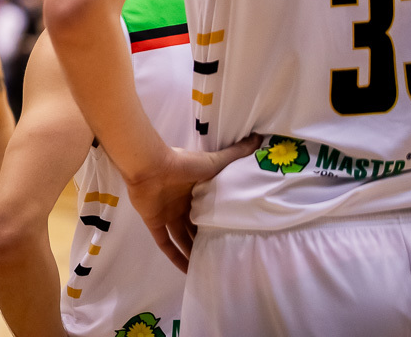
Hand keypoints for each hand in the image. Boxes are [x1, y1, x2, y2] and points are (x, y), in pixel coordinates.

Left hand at [126, 136, 259, 271]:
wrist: (151, 165)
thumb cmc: (183, 163)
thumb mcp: (215, 162)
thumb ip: (235, 154)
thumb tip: (259, 139)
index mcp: (195, 190)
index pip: (210, 210)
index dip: (221, 222)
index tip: (237, 234)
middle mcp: (181, 204)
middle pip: (196, 227)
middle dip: (208, 240)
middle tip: (227, 256)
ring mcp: (166, 213)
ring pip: (182, 238)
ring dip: (194, 252)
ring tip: (212, 268)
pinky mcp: (154, 222)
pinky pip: (165, 244)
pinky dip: (175, 257)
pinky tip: (188, 271)